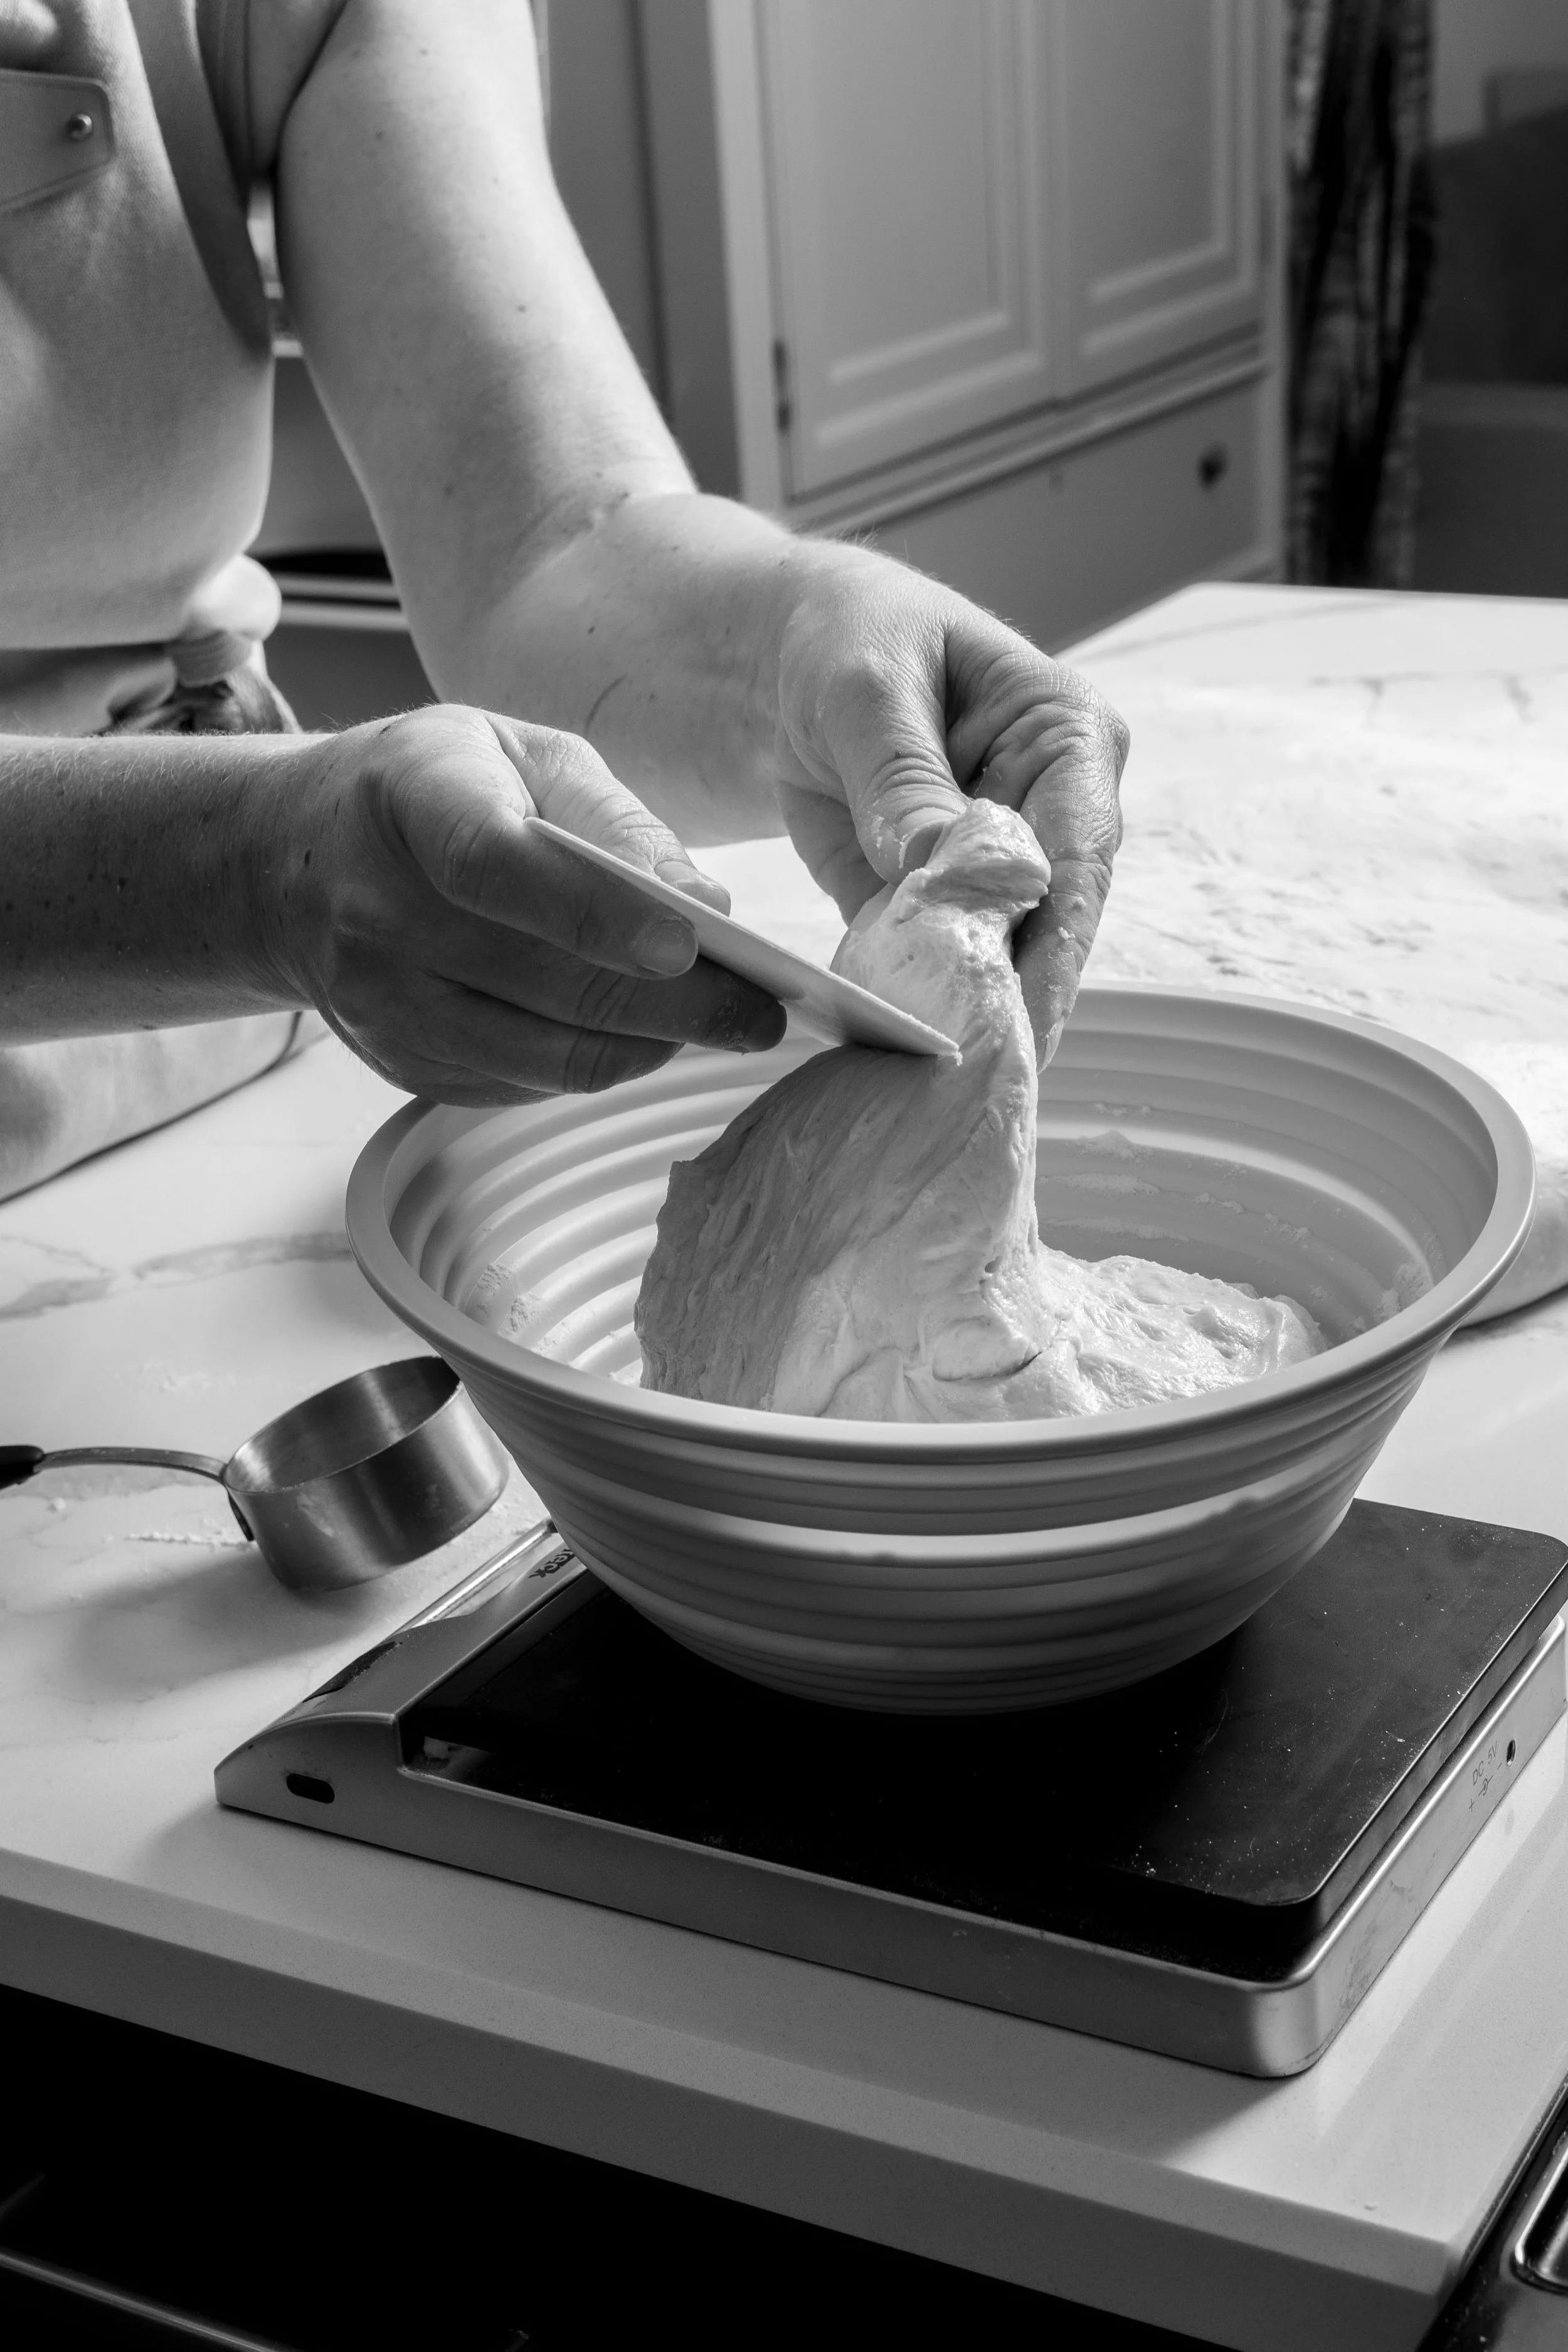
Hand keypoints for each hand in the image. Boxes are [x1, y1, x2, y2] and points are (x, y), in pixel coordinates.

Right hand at [261, 707, 783, 1102]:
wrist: (296, 860)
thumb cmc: (435, 791)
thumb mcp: (519, 757)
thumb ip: (614, 821)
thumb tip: (705, 903)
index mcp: (410, 802)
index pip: (499, 867)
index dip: (599, 913)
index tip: (692, 943)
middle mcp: (377, 912)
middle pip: (549, 981)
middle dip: (679, 1005)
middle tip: (762, 1011)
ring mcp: (382, 1003)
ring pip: (549, 1054)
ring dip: (653, 1047)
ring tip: (720, 1026)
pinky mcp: (403, 1066)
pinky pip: (527, 1084)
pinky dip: (601, 1064)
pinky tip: (643, 1034)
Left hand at [771, 552, 1128, 1064]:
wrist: (770, 653)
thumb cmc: (841, 635)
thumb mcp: (864, 689)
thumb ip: (901, 776)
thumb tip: (936, 865)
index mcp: (1068, 736)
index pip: (1078, 851)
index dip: (1056, 940)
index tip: (1027, 1016)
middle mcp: (1049, 809)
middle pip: (1051, 922)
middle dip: (1017, 998)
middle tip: (982, 1077)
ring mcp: (995, 865)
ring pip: (998, 957)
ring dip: (965, 1014)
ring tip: (937, 1086)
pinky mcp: (933, 906)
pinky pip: (932, 968)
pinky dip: (910, 1006)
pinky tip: (885, 1052)